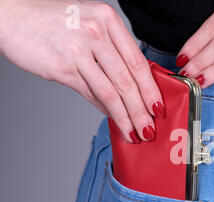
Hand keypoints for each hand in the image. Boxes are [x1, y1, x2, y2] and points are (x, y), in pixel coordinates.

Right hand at [0, 0, 163, 142]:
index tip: (159, 108)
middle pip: (128, 81)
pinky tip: (114, 120)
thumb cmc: (53, 22)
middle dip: (142, 111)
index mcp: (109, 20)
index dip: (151, 90)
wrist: (12, 16)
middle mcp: (96, 33)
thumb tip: (130, 88)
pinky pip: (91, 94)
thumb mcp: (90, 26)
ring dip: (126, 117)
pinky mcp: (63, 67)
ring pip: (112, 92)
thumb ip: (111, 53)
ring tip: (134, 133)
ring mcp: (79, 50)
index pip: (138, 62)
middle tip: (149, 129)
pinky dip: (105, 111)